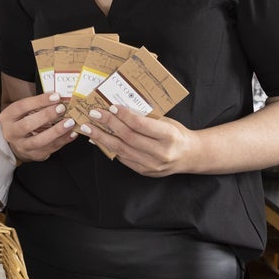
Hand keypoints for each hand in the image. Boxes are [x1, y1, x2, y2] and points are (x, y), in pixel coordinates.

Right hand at [0, 92, 76, 161]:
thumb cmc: (22, 121)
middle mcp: (11, 133)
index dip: (39, 101)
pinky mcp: (34, 155)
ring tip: (70, 122)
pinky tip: (72, 133)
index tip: (55, 96)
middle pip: (27, 125)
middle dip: (46, 116)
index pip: (21, 107)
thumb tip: (58, 98)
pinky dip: (63, 140)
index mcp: (7, 117)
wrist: (16, 142)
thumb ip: (37, 105)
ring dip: (56, 131)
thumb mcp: (22, 111)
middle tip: (61, 109)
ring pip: (39, 141)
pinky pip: (50, 149)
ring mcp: (22, 146)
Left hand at [81, 105, 198, 176]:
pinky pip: (122, 158)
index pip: (141, 125)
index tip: (111, 107)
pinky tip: (98, 139)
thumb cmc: (176, 134)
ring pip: (121, 149)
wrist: (189, 156)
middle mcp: (160, 153)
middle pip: (128, 137)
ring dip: (101, 137)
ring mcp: (151, 165)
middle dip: (109, 124)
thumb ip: (145, 118)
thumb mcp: (166, 122)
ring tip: (88, 128)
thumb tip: (117, 110)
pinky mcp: (144, 171)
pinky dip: (109, 147)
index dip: (124, 115)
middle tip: (94, 114)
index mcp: (169, 136)